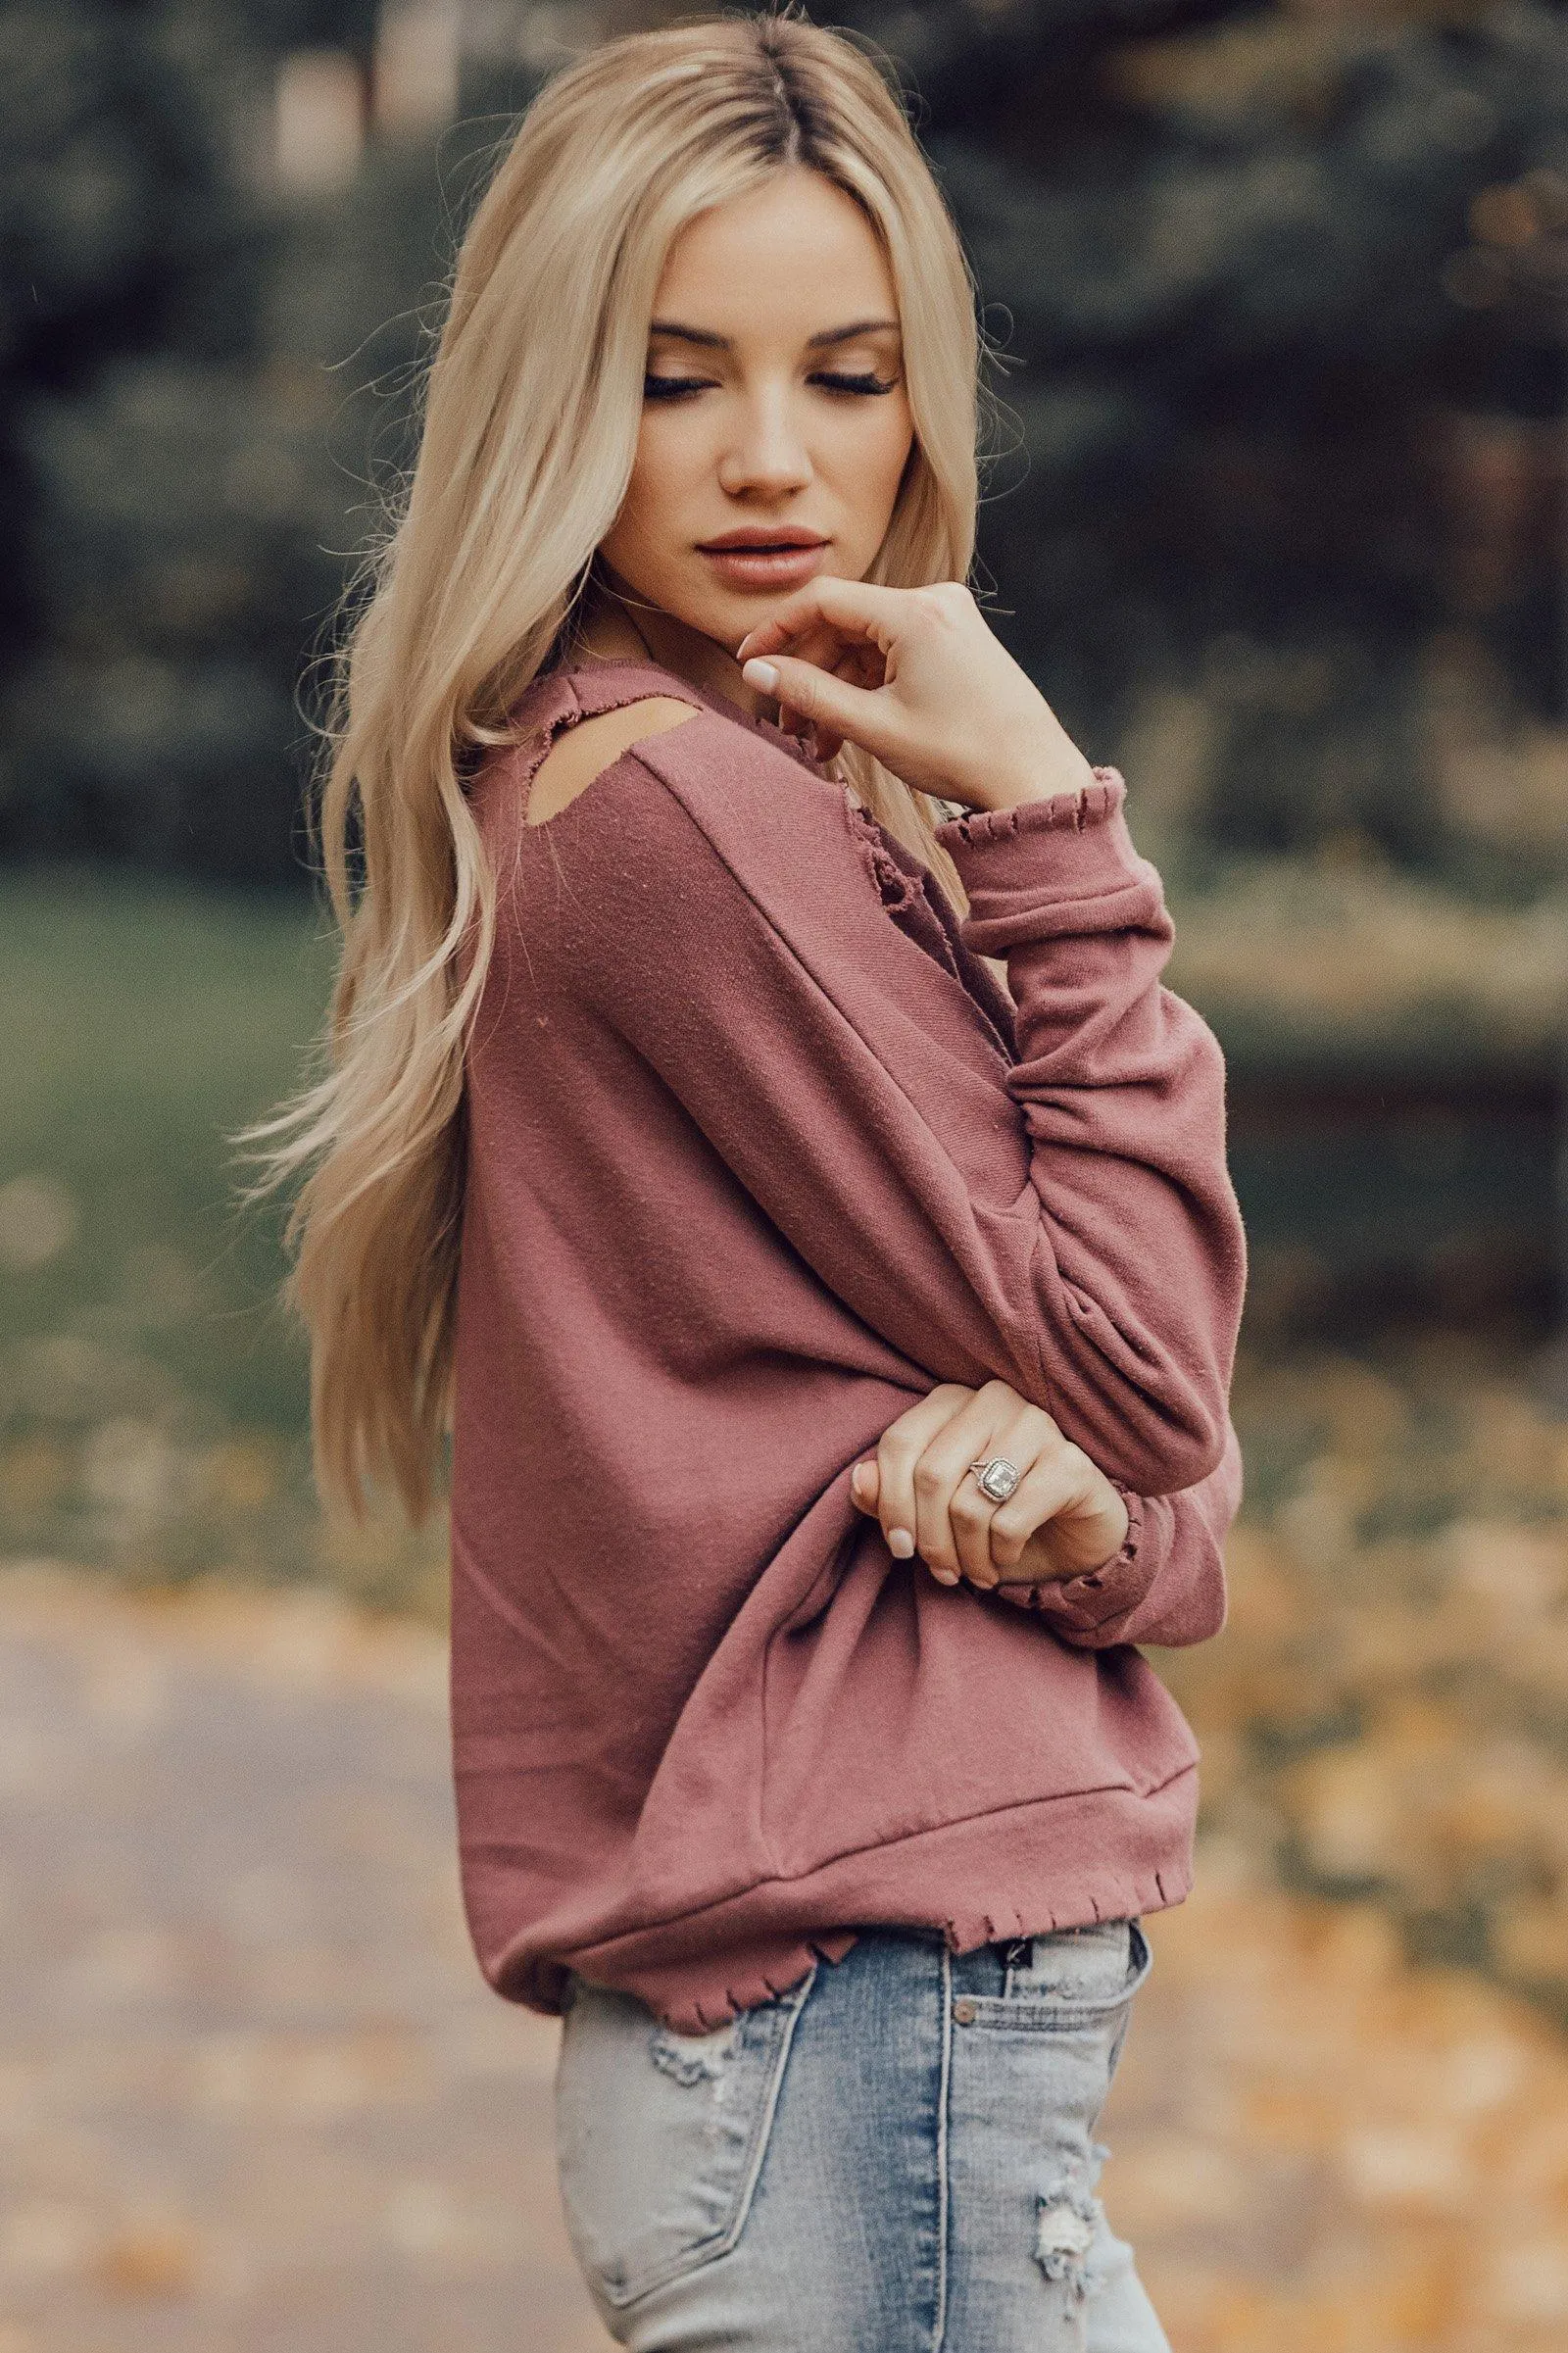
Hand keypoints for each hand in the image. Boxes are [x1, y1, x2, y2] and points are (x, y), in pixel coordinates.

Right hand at [735, 577, 1095, 809]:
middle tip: (787, 723)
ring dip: (836, 689)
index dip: (777, 630)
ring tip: (818, 743)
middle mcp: (934, 602)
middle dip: (809, 674)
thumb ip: (809, 694)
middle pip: (843, 624)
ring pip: (866, 645)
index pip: (823, 601)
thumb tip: (756, 671)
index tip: (748, 664)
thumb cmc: (962, 753)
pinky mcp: (957, 642)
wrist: (1034, 776)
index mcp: (914, 613)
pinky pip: (894, 655)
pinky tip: (849, 731)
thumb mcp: (874, 726)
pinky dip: (867, 689)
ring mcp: (948, 620)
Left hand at [848, 1380, 1129, 1590]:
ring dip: (965, 1555)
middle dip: (929, 1540)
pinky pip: (1010, 1520)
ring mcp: (1036, 1425)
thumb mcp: (934, 1511)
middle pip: (931, 1475)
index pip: (898, 1443)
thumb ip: (890, 1493)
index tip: (900, 1549)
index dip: (890, 1504)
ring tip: (974, 1573)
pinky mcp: (1069, 1464)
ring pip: (969, 1503)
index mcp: (952, 1400)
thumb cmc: (994, 1518)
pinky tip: (1003, 1561)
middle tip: (942, 1573)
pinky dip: (999, 1555)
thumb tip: (860, 1481)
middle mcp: (993, 1400)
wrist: (1072, 1539)